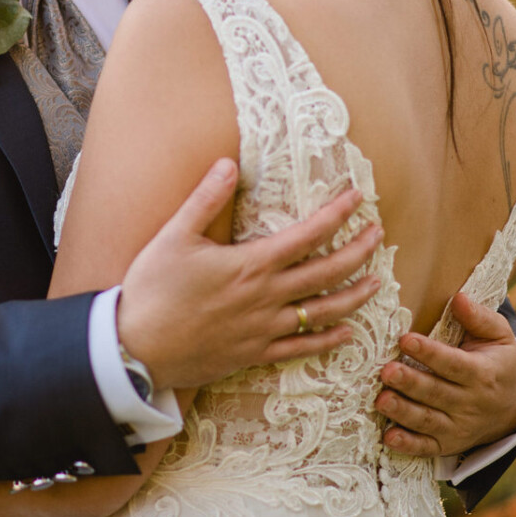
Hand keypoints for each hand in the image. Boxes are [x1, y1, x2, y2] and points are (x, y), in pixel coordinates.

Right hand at [118, 163, 383, 391]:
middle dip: (359, 251)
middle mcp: (266, 296)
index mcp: (251, 264)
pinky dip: (329, 340)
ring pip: (324, 312)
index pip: (308, 234)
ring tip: (376, 282)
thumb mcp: (174, 236)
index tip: (357, 198)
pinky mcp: (255, 354)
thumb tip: (228, 163)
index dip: (337, 214)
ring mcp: (264, 328)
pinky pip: (302, 347)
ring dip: (355, 295)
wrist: (136, 348)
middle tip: (379, 235)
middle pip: (328, 272)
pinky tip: (347, 333)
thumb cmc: (151, 289)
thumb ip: (205, 199)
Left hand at [376, 291, 515, 458]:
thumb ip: (479, 317)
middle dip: (411, 383)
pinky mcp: (446, 444)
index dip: (430, 353)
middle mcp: (471, 402)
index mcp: (483, 373)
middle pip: (437, 393)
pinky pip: (426, 447)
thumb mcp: (499, 336)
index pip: (454, 364)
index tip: (405, 339)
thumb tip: (457, 298)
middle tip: (386, 370)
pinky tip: (388, 437)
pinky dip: (408, 445)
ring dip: (404, 412)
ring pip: (428, 421)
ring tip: (381, 400)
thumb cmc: (497, 362)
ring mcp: (458, 427)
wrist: (512, 407)